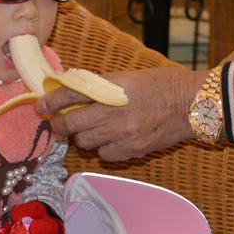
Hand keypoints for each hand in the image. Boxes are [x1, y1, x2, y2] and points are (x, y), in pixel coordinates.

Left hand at [37, 67, 203, 160]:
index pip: (72, 94)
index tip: (41, 105)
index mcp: (114, 87)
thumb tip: (71, 91)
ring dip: (83, 136)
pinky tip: (112, 139)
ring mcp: (124, 133)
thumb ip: (101, 85)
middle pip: (72, 123)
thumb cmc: (162, 85)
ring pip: (85, 142)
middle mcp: (116, 111)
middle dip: (60, 124)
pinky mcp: (133, 150)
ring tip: (92, 129)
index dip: (51, 101)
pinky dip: (104, 149)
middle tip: (59, 122)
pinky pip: (105, 155)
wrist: (193, 104)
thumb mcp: (129, 77)